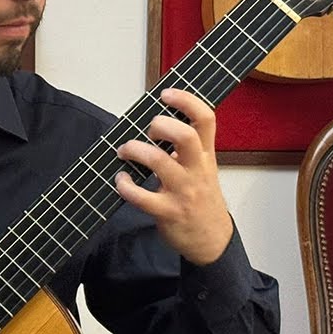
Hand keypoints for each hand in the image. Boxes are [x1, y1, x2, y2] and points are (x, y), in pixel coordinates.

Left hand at [114, 88, 232, 264]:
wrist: (211, 240)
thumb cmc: (201, 199)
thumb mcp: (203, 168)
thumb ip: (187, 147)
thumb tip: (158, 124)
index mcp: (205, 156)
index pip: (206, 120)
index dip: (186, 101)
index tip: (166, 93)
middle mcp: (196, 170)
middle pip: (185, 136)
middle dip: (160, 125)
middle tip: (147, 130)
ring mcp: (183, 192)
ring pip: (159, 162)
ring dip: (135, 150)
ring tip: (125, 151)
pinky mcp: (168, 212)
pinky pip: (142, 197)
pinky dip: (125, 186)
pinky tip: (121, 180)